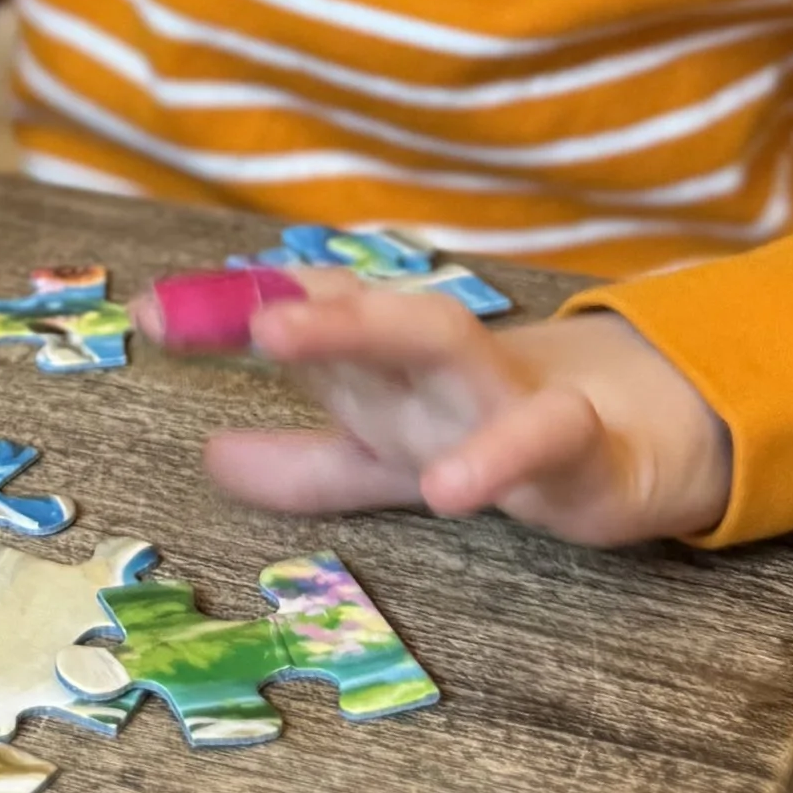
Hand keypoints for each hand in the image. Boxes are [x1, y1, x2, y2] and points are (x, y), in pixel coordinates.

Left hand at [169, 283, 733, 546]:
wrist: (635, 444)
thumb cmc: (491, 433)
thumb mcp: (390, 460)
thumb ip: (307, 465)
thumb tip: (210, 461)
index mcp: (386, 366)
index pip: (311, 323)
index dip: (235, 315)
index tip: (157, 317)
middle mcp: (434, 366)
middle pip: (364, 318)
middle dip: (291, 303)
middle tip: (221, 306)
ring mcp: (503, 394)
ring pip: (439, 343)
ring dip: (363, 329)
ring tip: (281, 336)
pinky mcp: (575, 445)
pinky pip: (538, 438)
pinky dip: (496, 456)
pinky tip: (447, 488)